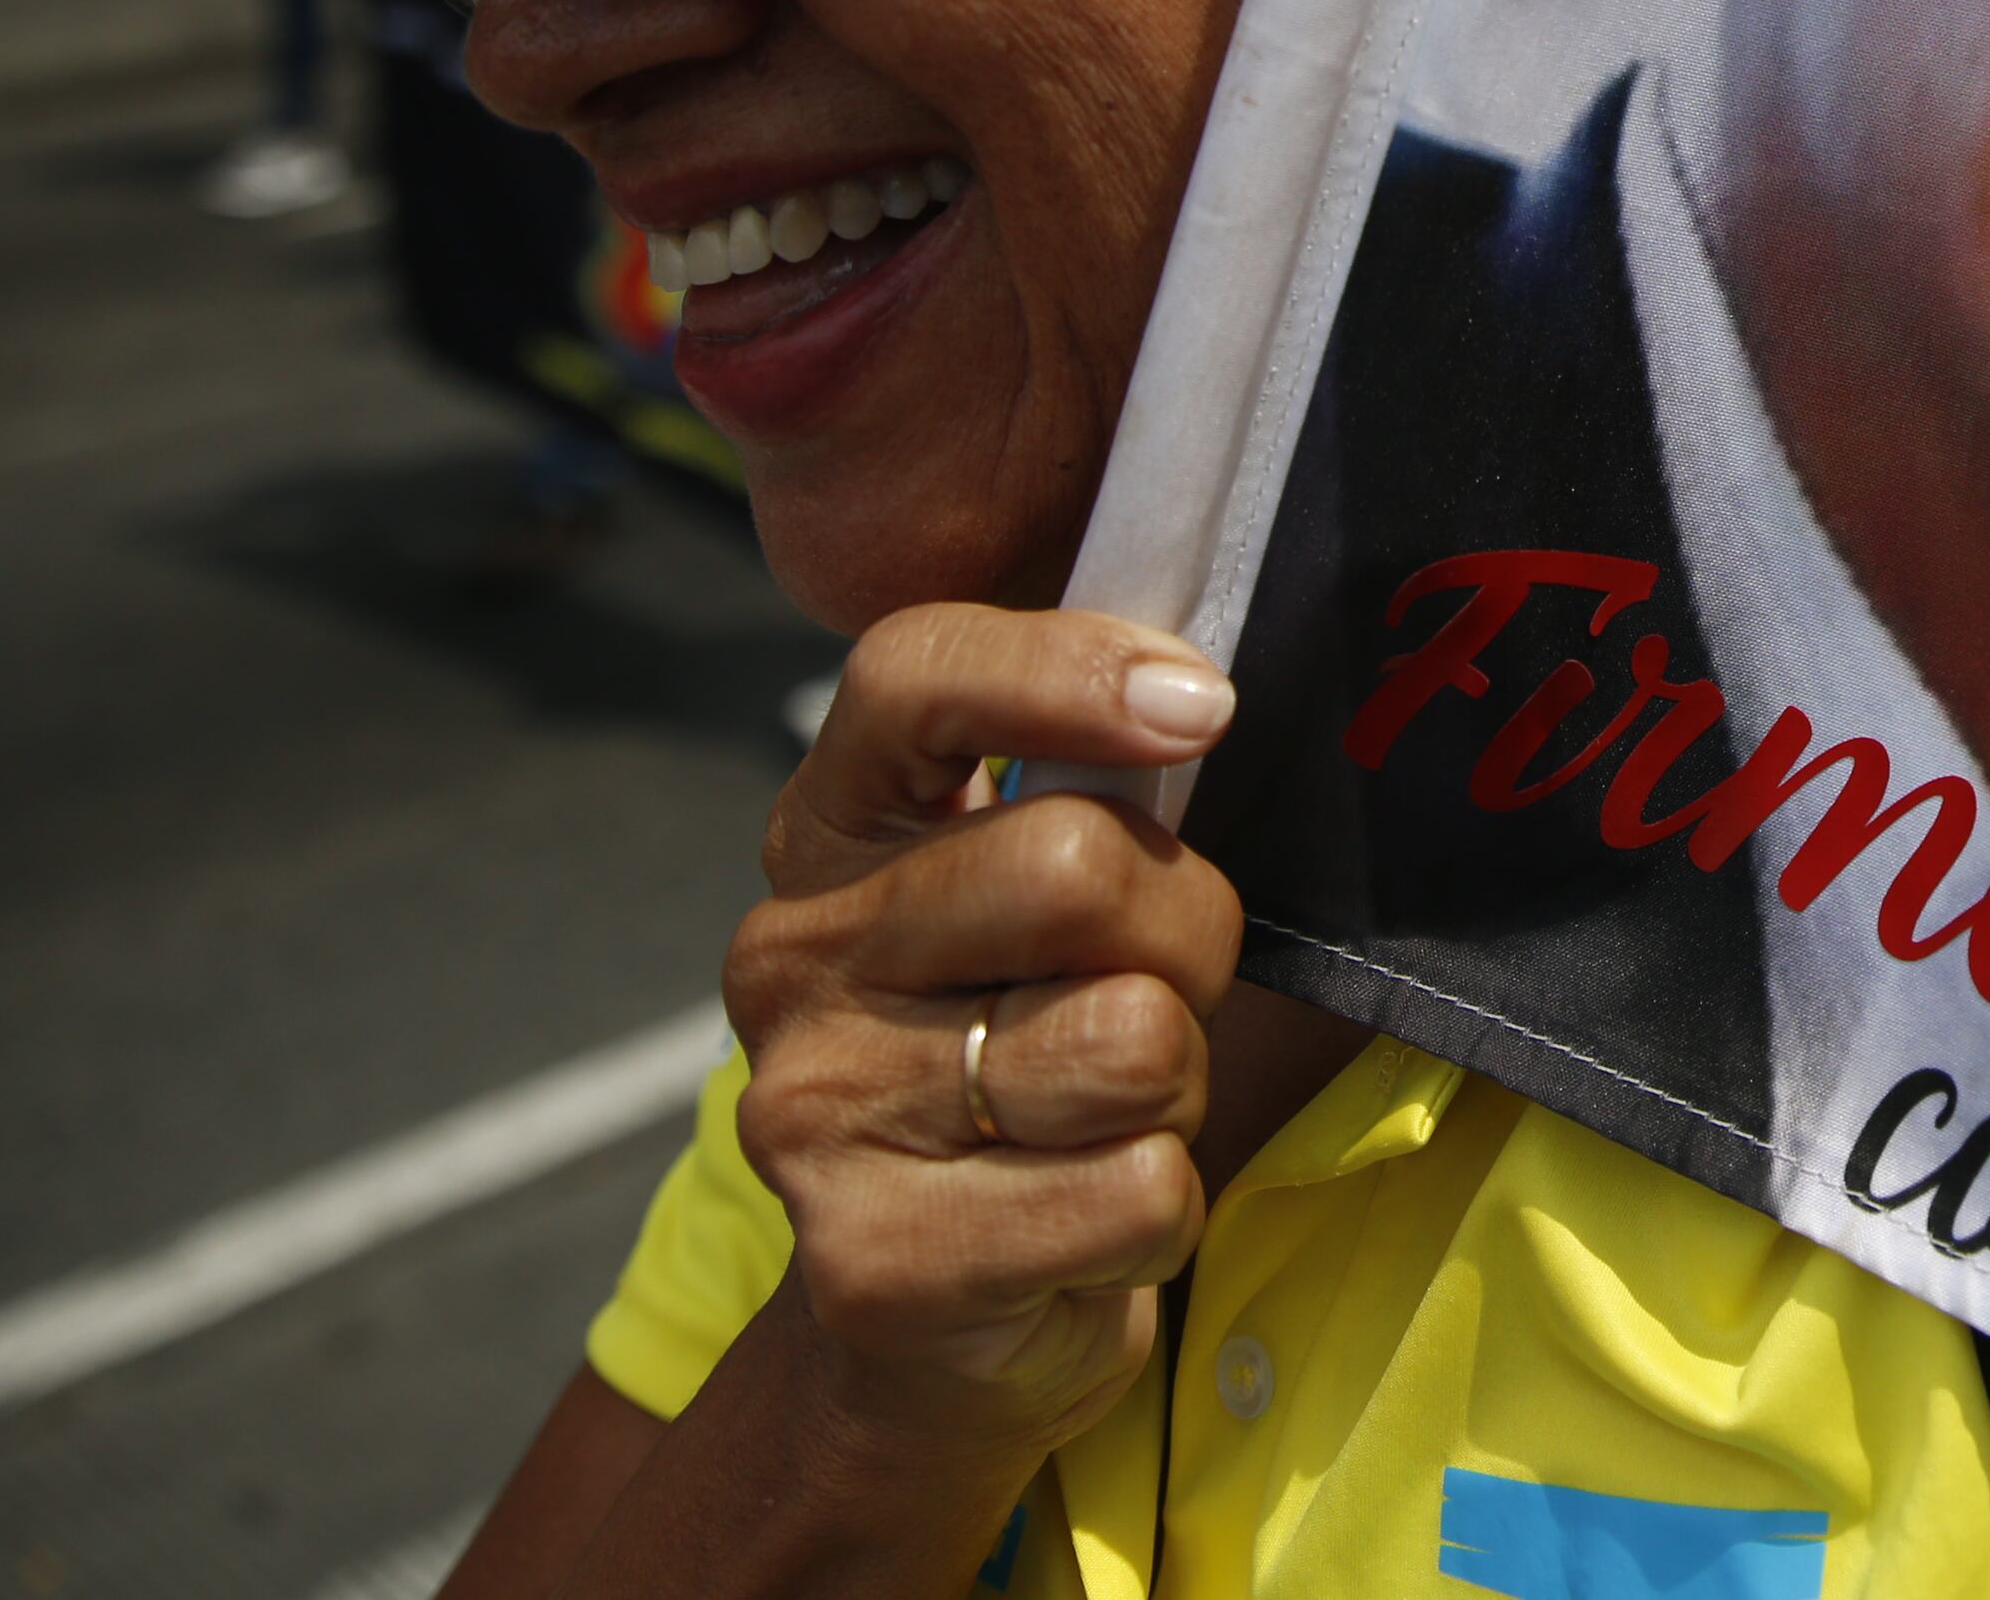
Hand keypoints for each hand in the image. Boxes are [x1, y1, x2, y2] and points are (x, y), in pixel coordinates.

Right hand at [722, 606, 1245, 1473]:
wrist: (938, 1322)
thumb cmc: (1032, 1056)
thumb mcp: (1046, 904)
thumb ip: (1099, 787)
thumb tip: (1194, 692)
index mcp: (832, 834)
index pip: (913, 675)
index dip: (1067, 667)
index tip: (1198, 707)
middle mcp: (791, 960)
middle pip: (1076, 865)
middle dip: (1185, 938)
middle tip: (1151, 998)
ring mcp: (813, 1115)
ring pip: (1130, 1040)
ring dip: (1174, 1091)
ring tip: (1103, 1122)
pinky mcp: (874, 1266)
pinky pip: (1139, 1193)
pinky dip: (1159, 1216)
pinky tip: (1083, 1226)